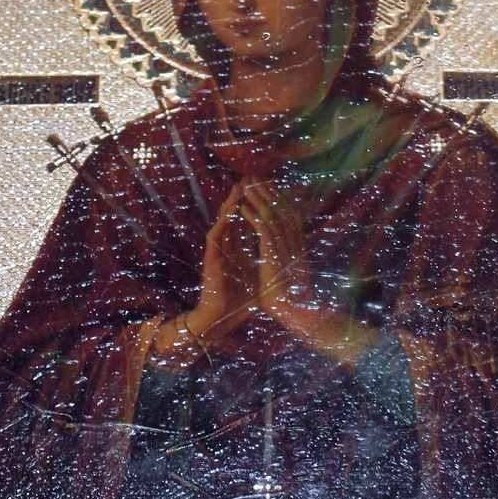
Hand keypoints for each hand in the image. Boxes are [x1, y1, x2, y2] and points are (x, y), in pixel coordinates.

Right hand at [151, 181, 258, 368]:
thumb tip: (285, 258)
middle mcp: (228, 247)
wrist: (221, 319)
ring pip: (225, 221)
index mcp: (238, 251)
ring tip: (240, 186)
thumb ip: (267, 263)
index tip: (266, 191)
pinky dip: (225, 221)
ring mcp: (219, 252)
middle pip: (235, 217)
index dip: (256, 207)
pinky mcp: (212, 259)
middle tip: (252, 179)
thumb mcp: (259, 277)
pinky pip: (218, 235)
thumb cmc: (239, 303)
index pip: (247, 223)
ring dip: (231, 203)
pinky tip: (232, 209)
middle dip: (244, 198)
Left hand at [240, 178, 375, 364]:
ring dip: (259, 199)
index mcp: (297, 247)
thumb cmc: (291, 300)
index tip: (272, 186)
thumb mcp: (289, 274)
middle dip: (269, 192)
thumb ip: (286, 261)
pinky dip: (254, 218)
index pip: (291, 216)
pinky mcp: (275, 256)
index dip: (281, 199)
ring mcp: (286, 248)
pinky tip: (243, 208)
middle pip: (283, 210)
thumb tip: (285, 257)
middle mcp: (294, 243)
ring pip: (273, 216)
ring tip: (248, 185)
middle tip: (257, 177)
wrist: (296, 313)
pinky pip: (263, 231)